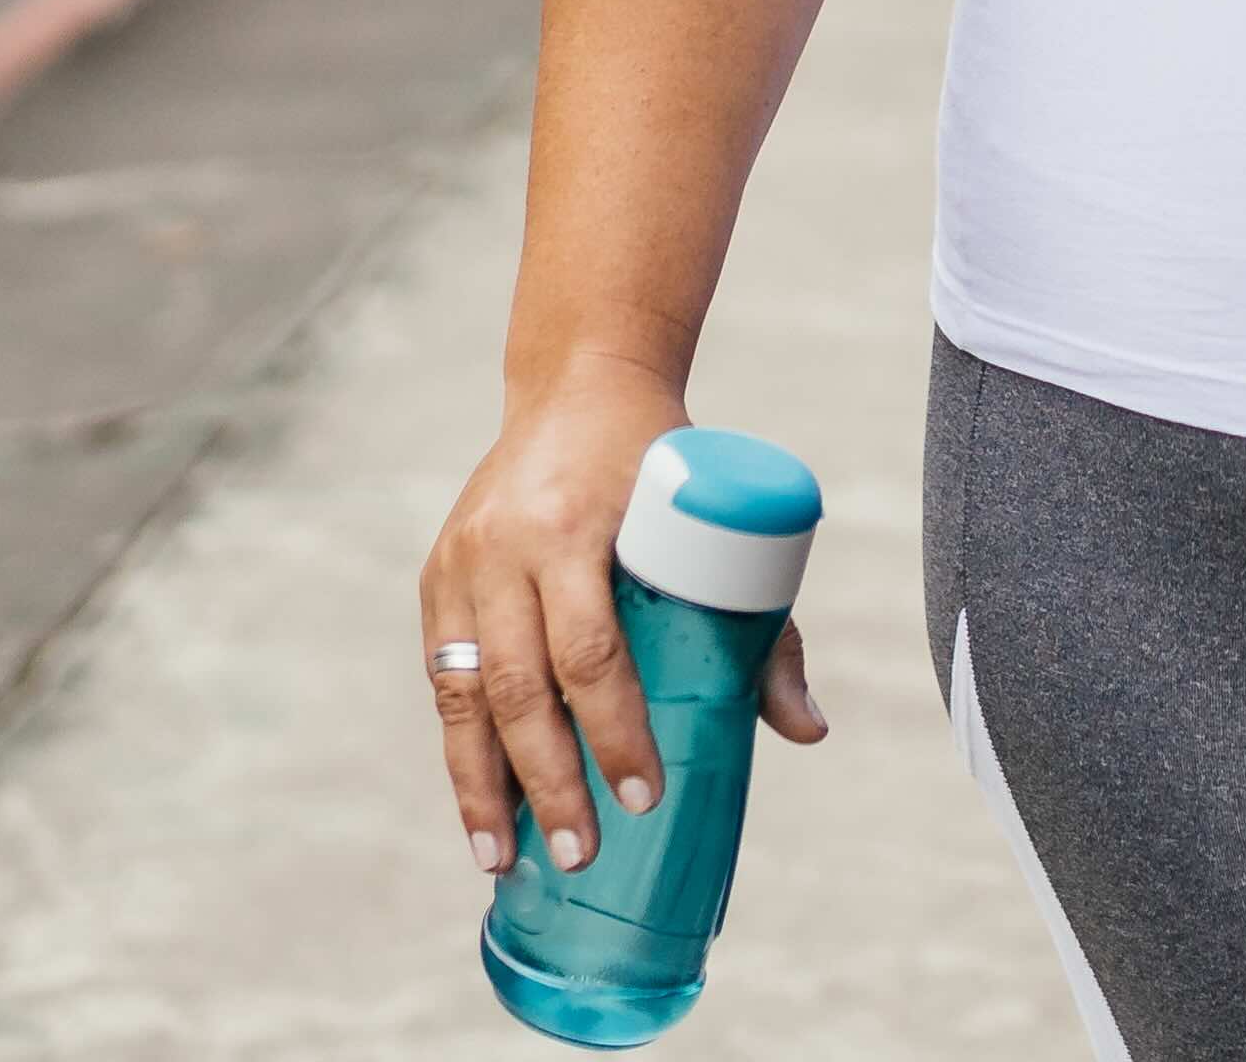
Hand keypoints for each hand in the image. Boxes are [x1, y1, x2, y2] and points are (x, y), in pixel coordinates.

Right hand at [420, 363, 829, 881]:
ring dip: (481, 786)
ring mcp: (459, 564)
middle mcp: (502, 546)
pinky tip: (478, 805)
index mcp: (570, 528)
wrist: (577, 384)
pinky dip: (461, 747)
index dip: (615, 730)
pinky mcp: (438, 578)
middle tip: (582, 852)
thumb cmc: (663, 466)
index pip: (589, 650)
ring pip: (463, 694)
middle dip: (549, 781)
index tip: (647, 793)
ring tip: (502, 862)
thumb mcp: (713, 523)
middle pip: (520, 688)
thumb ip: (764, 626)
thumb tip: (808, 731)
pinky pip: (446, 677)